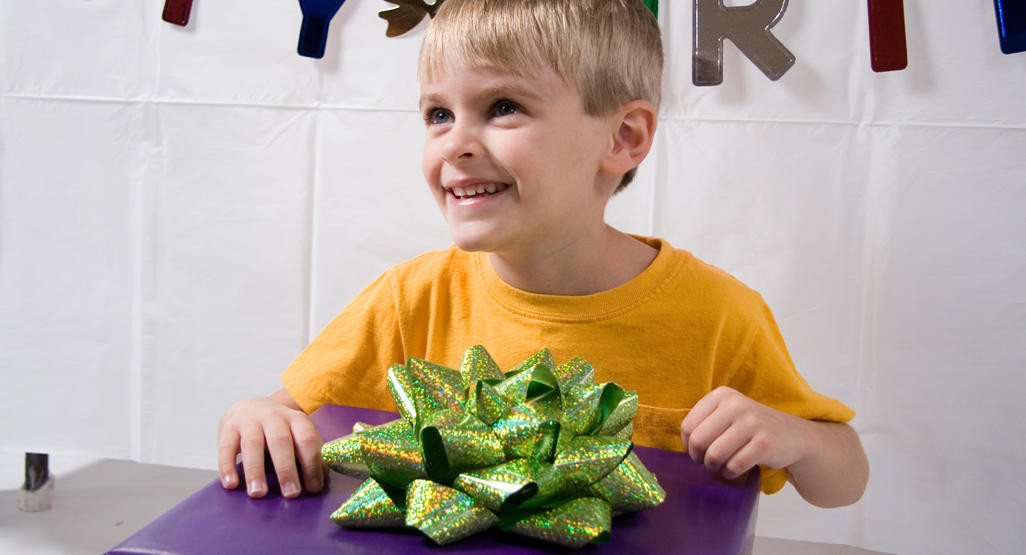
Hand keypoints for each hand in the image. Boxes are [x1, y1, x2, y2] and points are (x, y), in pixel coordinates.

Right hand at [217, 390, 324, 497]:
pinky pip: (225, 447)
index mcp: (296, 419)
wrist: (249, 408)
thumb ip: (310, 453)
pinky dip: (227, 466)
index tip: (313, 488)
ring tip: (258, 493)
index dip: (312, 463)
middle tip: (291, 493)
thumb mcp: (297, 436)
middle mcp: (273, 416)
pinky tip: (231, 485)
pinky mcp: (228, 428)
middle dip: (287, 469)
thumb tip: (322, 478)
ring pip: (252, 444)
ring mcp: (249, 421)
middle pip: (281, 441)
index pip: (307, 439)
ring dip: (256, 470)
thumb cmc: (279, 431)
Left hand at [680, 386, 809, 479]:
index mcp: (722, 395)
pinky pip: (734, 465)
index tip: (697, 450)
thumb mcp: (727, 414)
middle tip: (706, 462)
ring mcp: (752, 423)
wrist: (793, 435)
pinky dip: (730, 473)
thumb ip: (704, 422)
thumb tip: (685, 445)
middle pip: (699, 441)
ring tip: (720, 466)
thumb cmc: (751, 428)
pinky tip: (734, 470)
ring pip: (715, 455)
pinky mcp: (764, 443)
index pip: (688, 426)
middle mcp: (736, 405)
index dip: (688, 445)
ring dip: (713, 467)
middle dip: (698, 458)